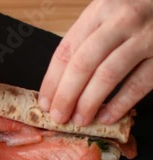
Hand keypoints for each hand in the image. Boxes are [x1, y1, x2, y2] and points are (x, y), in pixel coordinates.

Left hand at [38, 0, 152, 124]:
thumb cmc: (137, 10)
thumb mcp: (108, 14)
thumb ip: (87, 40)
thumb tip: (60, 83)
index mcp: (99, 10)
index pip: (67, 50)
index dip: (52, 81)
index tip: (44, 103)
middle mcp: (121, 21)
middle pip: (83, 64)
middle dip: (66, 95)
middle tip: (58, 117)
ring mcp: (145, 37)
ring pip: (108, 75)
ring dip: (89, 102)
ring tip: (79, 120)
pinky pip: (139, 83)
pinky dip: (120, 104)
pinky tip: (107, 117)